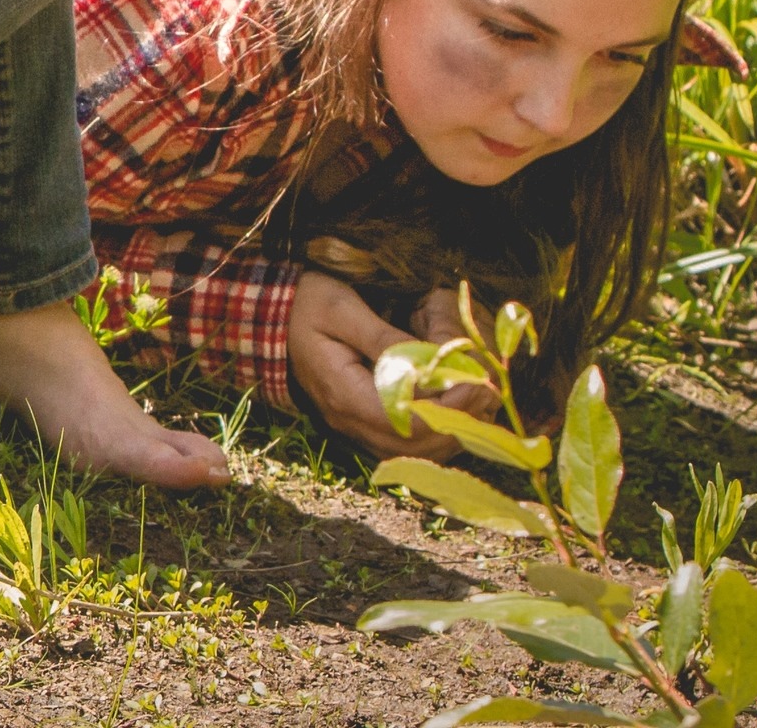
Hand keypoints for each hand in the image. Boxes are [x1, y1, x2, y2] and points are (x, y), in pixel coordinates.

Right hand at [285, 271, 501, 460]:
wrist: (271, 314)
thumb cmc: (306, 303)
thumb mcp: (341, 308)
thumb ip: (383, 337)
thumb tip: (429, 360)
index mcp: (344, 394)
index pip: (407, 422)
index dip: (448, 407)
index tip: (474, 379)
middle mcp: (350, 422)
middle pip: (417, 447)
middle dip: (458, 423)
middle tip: (485, 389)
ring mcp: (355, 427)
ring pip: (416, 453)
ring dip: (452, 432)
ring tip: (475, 396)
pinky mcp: (361, 423)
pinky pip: (407, 445)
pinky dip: (436, 433)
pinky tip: (451, 406)